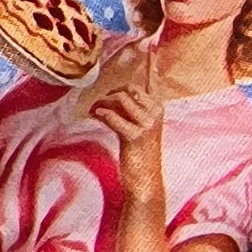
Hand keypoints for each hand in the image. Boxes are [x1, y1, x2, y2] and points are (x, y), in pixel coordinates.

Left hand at [89, 84, 167, 205]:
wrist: (146, 181)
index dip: (140, 77)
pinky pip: (112, 116)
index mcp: (158, 109)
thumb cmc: (139, 153)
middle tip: (99, 106)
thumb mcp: (139, 127)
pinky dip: (100, 113)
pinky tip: (94, 115)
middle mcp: (155, 113)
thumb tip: (114, 94)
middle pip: (129, 89)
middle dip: (110, 93)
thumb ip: (132, 110)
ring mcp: (147, 124)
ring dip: (102, 102)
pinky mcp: (135, 136)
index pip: (150, 85)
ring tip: (93, 111)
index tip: (135, 70)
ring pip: (120, 98)